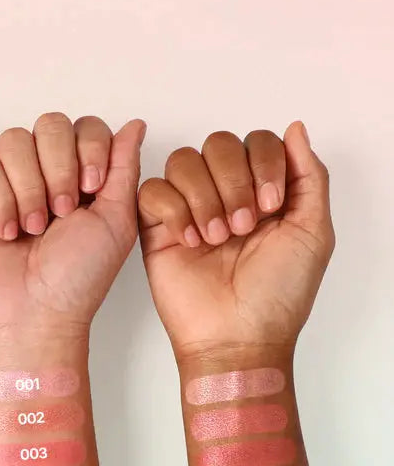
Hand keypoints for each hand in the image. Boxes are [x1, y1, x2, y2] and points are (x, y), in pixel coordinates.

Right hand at [0, 112, 145, 335]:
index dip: (89, 149)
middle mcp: (47, 174)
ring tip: (35, 227)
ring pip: (14, 141)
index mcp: (83, 177)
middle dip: (59, 165)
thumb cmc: (78, 280)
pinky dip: (1, 201)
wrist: (37, 315)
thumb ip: (124, 167)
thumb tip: (135, 124)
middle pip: (50, 124)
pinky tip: (9, 233)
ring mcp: (10, 184)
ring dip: (30, 185)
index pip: (86, 128)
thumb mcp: (117, 220)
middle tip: (63, 211)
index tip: (92, 188)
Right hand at [138, 121, 334, 359]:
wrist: (238, 337)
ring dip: (204, 196)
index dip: (264, 164)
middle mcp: (225, 195)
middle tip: (243, 227)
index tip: (271, 207)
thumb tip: (295, 128)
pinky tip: (190, 241)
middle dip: (234, 181)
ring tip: (216, 238)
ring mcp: (189, 209)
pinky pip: (152, 190)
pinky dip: (174, 210)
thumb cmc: (277, 297)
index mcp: (262, 192)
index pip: (257, 142)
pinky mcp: (157, 228)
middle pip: (219, 143)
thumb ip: (309, 175)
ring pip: (184, 160)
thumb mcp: (313, 232)